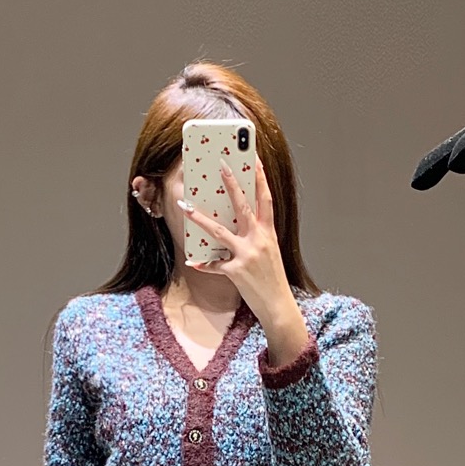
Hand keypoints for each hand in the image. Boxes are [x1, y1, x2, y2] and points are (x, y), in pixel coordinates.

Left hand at [177, 154, 308, 363]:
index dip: (260, 178)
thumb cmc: (273, 279)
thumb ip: (256, 237)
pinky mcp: (236, 272)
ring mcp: (247, 255)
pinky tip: (192, 260)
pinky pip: (215, 265)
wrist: (279, 306)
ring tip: (185, 206)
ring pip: (219, 231)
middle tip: (220, 164)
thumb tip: (237, 224)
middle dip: (231, 183)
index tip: (253, 159)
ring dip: (200, 218)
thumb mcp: (269, 253)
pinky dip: (203, 263)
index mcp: (269, 233)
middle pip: (243, 205)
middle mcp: (259, 240)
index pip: (265, 199)